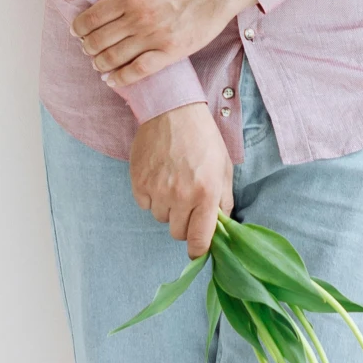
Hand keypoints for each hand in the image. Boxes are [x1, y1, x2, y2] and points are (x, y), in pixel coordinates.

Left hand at [74, 0, 254, 88]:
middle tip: (87, 48)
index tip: (76, 31)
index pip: (92, 17)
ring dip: (100, 63)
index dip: (78, 28)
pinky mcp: (171, 52)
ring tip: (98, 63)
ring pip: (114, 58)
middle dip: (87, 46)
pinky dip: (121, 78)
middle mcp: (139, 18)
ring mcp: (155, 37)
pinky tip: (112, 79)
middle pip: (98, 40)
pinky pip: (138, 71)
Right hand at [130, 104, 234, 258]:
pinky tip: (159, 177)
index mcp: (206, 194)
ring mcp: (158, 191)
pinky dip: (151, 197)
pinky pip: (145, 205)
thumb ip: (224, 200)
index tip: (196, 251)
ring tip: (173, 183)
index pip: (199, 240)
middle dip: (184, 223)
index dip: (198, 250)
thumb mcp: (224, 168)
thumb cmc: (202, 138)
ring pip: (161, 218)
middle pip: (177, 233)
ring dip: (167, 208)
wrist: (172, 111)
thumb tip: (221, 226)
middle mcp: (181, 196)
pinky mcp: (139, 183)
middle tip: (187, 203)